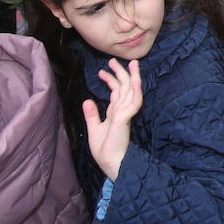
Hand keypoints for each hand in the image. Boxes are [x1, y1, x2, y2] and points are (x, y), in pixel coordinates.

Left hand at [82, 58, 141, 181]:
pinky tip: (135, 82)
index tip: (102, 71)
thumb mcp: (94, 129)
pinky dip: (136, 92)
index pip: (116, 92)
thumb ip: (92, 115)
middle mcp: (122, 110)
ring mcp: (125, 113)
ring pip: (131, 91)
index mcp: (116, 112)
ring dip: (132, 76)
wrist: (110, 163)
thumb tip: (87, 100)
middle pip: (124, 87)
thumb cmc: (104, 150)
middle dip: (121, 72)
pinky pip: (134, 103)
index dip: (110, 80)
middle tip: (114, 60)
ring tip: (132, 63)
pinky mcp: (126, 118)